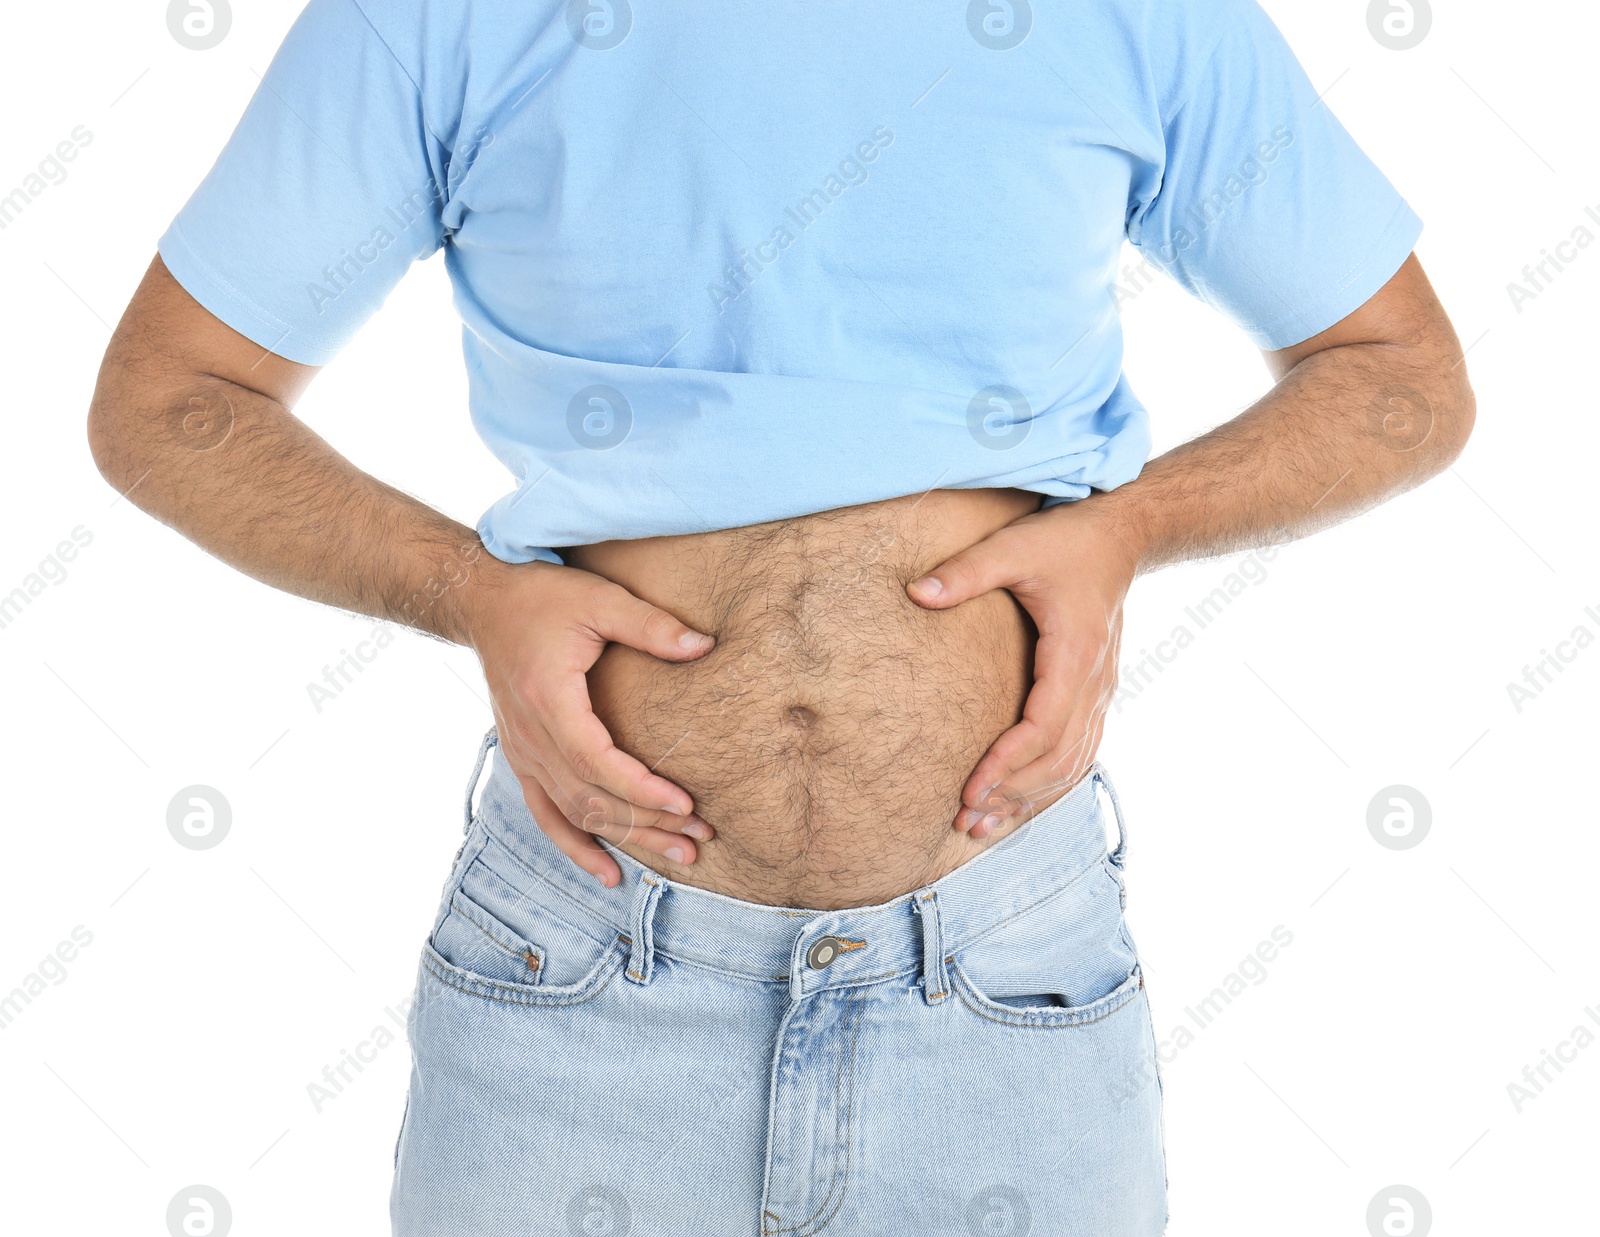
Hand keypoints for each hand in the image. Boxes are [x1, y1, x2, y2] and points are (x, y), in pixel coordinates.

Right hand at [463, 559, 717, 886]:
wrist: (483, 603)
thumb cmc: (543, 597)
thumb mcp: (599, 599)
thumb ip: (651, 626)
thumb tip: (705, 646)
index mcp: (549, 701)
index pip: (596, 762)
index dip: (641, 789)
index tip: (686, 804)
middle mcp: (530, 737)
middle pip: (590, 798)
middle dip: (647, 823)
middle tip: (701, 837)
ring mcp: (522, 753)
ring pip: (574, 813)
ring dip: (625, 839)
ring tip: (678, 855)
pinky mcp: (522, 758)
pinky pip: (546, 815)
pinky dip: (576, 847)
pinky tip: (609, 873)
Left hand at [906, 500, 1139, 838]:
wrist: (1122, 535)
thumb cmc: (1066, 540)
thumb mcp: (1014, 547)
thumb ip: (965, 571)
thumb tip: (915, 592)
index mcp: (1074, 653)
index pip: (1043, 727)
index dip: (1007, 764)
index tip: (970, 790)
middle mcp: (1095, 681)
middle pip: (1060, 758)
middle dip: (1013, 795)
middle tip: (965, 821)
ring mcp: (1101, 690)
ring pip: (1074, 763)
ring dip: (1032, 799)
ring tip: (983, 827)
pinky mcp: (1097, 693)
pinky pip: (1080, 751)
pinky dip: (1050, 783)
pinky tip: (1018, 803)